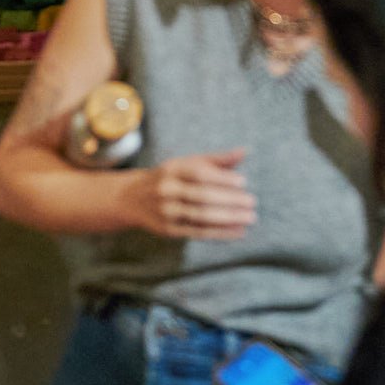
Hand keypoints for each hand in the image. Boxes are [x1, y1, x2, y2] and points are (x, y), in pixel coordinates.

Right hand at [125, 149, 257, 241]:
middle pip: (202, 197)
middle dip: (229, 201)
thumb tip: (244, 152)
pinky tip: (237, 231)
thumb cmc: (171, 177)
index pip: (199, 174)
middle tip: (252, 202)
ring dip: (228, 218)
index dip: (222, 178)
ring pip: (201, 216)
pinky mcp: (168, 230)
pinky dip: (220, 233)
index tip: (243, 182)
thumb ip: (216, 159)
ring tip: (249, 218)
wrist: (133, 198)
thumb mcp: (187, 163)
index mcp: (173, 169)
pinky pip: (197, 232)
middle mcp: (167, 190)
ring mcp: (166, 212)